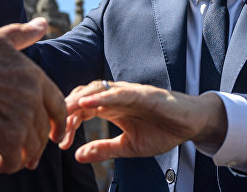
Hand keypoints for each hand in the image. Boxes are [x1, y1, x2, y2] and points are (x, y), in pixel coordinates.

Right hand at [0, 18, 65, 172]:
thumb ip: (22, 35)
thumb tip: (42, 24)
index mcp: (34, 77)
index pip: (58, 105)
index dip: (57, 122)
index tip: (52, 135)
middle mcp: (33, 99)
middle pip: (42, 130)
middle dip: (34, 144)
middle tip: (22, 153)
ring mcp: (22, 120)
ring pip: (30, 148)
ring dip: (16, 156)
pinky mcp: (7, 139)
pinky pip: (13, 162)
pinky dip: (1, 165)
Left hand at [59, 80, 226, 163]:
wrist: (191, 125)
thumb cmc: (162, 131)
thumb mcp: (128, 147)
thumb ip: (104, 149)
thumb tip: (77, 156)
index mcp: (110, 108)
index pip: (81, 110)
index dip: (67, 123)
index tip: (59, 142)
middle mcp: (116, 97)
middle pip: (83, 95)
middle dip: (67, 109)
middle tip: (55, 127)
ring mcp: (129, 93)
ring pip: (97, 89)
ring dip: (79, 99)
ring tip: (65, 111)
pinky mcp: (144, 94)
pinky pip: (119, 93)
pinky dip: (102, 96)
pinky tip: (87, 103)